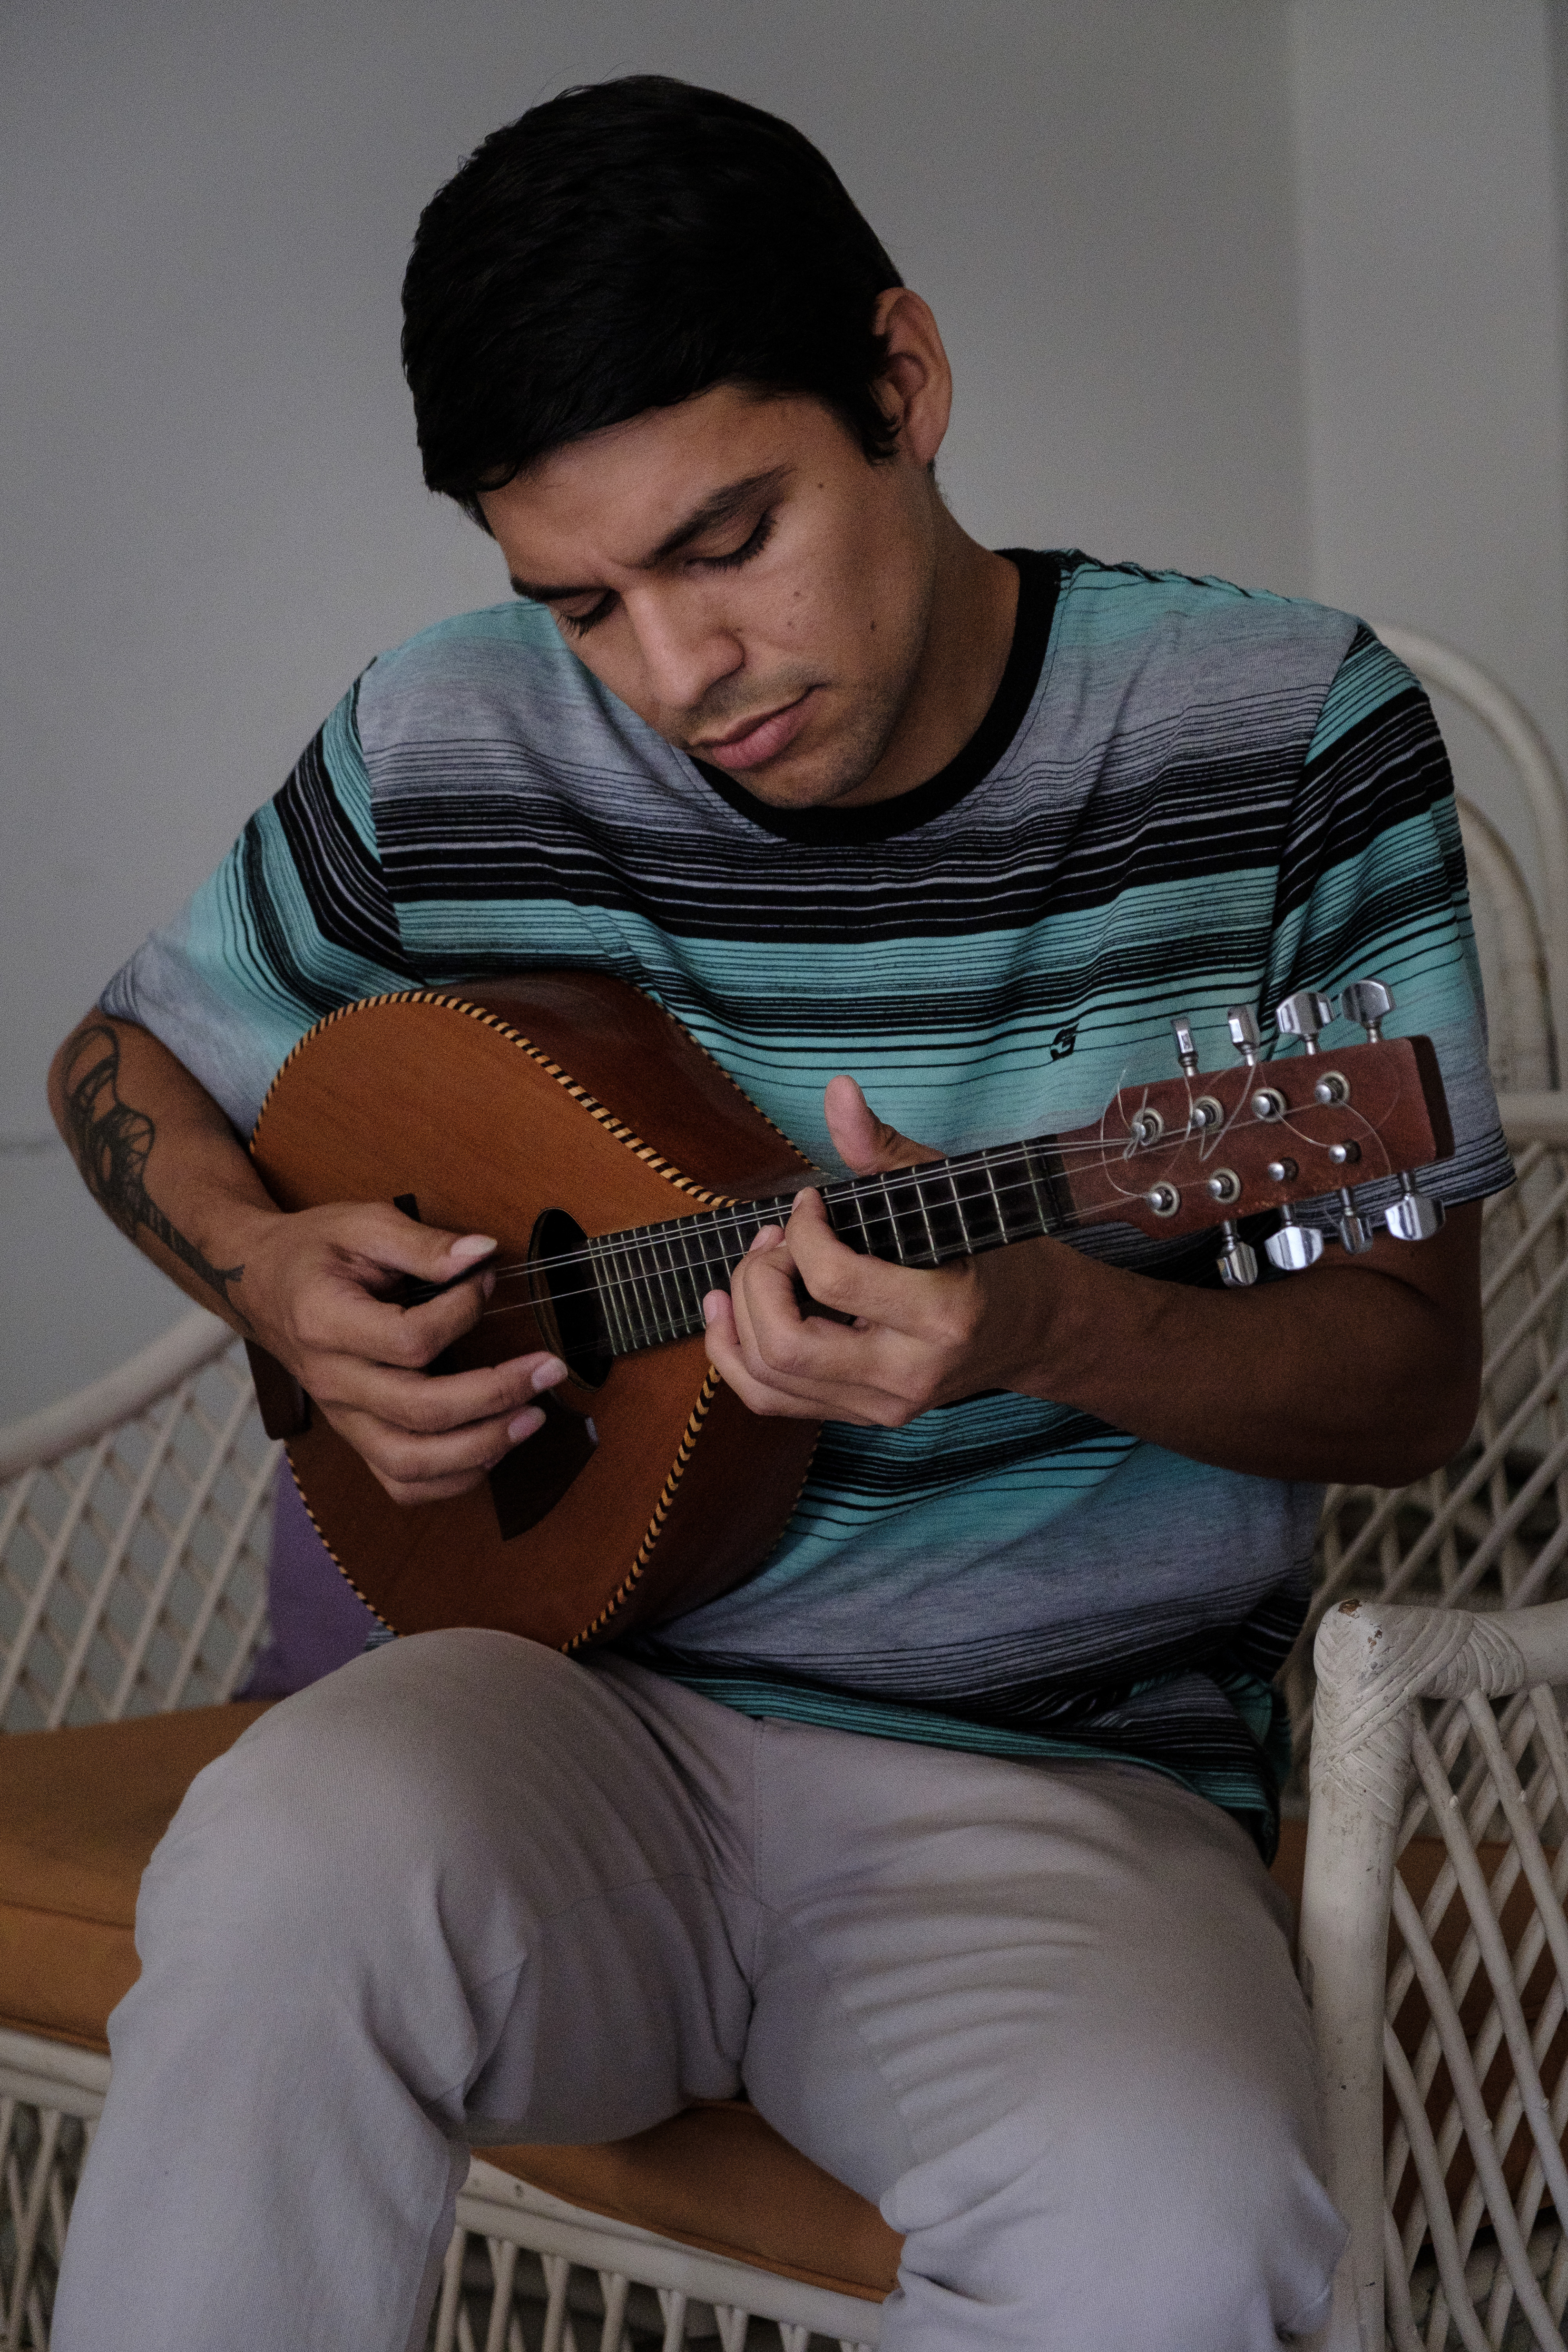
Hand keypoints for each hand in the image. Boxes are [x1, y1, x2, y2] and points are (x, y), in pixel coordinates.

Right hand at [232, 1200, 565, 1503]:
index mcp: (326, 1323)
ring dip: (481, 1449)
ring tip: (531, 1418)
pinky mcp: (356, 1436)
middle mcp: (332, 1380)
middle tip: (547, 1369)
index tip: (486, 1282)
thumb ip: (422, 1243)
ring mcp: (343, 1417)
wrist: (261, 1284)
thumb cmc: (313, 1252)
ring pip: (411, 1464)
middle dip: (496, 1395)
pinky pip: (402, 1482)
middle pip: (420, 1412)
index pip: (409, 1341)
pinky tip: (493, 1449)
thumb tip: (482, 1254)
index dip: (462, 1314)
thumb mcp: (362, 1224)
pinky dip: (452, 1480)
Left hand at [701, 1075, 1053, 1425]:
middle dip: (758, 1280)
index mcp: (941, 1314)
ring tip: (751, 1268)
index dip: (802, 1231)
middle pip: (785, 1344)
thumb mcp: (946, 1193)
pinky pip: (771, 1399)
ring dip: (737, 1316)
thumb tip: (836, 1091)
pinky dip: (735, 1355)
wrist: (1033, 1328)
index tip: (809, 1203)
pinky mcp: (864, 1417)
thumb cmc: (991, 1253)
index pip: (833, 1280)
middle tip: (775, 1239)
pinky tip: (728, 1312)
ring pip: (768, 1379)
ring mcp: (883, 1406)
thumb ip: (882, 1148)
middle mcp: (908, 1373)